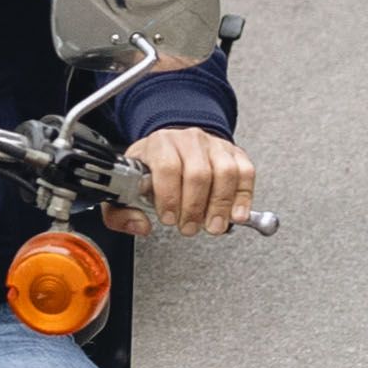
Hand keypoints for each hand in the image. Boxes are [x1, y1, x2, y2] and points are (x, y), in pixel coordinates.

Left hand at [125, 126, 252, 237]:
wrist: (173, 146)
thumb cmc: (151, 168)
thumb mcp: (127, 185)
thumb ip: (122, 211)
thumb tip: (138, 225)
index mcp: (159, 144)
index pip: (167, 166)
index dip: (169, 196)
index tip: (168, 218)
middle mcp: (188, 140)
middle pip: (198, 173)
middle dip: (194, 208)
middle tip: (189, 227)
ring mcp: (214, 145)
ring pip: (225, 173)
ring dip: (220, 205)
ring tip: (213, 226)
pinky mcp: (234, 153)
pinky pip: (245, 172)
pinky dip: (243, 197)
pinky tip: (236, 214)